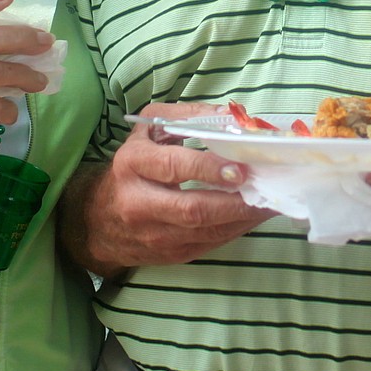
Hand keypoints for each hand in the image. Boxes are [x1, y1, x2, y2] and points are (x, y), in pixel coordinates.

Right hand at [59, 102, 272, 279]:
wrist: (98, 219)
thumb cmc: (132, 165)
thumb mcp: (148, 131)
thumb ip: (186, 117)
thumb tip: (230, 115)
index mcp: (132, 163)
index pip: (174, 167)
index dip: (209, 169)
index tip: (240, 167)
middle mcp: (138, 202)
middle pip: (193, 208)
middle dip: (235, 201)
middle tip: (266, 188)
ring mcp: (154, 234)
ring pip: (206, 231)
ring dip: (244, 218)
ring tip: (272, 201)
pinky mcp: (170, 255)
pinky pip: (211, 244)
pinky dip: (237, 230)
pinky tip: (255, 215)